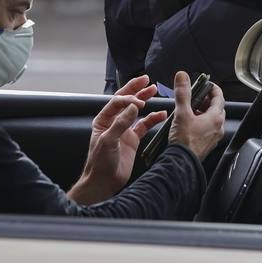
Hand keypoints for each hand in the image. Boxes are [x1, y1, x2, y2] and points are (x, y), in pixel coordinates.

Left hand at [68, 75, 167, 204]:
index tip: (140, 101)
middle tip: (146, 79)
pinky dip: (153, 119)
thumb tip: (133, 106)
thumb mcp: (108, 141)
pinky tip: (161, 114)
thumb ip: (121, 123)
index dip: (129, 98)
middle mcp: (114, 122)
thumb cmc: (100, 163)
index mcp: (103, 120)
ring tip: (154, 90)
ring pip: (136, 111)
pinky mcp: (133, 139)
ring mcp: (124, 130)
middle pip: (126, 101)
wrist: (103, 182)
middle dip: (135, 89)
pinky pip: (144, 125)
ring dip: (145, 100)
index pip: (117, 102)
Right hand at [169, 70, 225, 160]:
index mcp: (215, 118)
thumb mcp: (182, 113)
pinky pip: (208, 129)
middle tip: (195, 96)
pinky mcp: (207, 144)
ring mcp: (214, 137)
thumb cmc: (184, 141)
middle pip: (216, 108)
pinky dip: (201, 122)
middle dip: (206, 100)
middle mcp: (218, 127)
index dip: (212, 88)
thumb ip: (183, 93)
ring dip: (203, 111)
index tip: (205, 84)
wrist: (181, 163)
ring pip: (212, 119)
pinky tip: (189, 123)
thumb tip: (182, 77)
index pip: (219, 97)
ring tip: (190, 109)